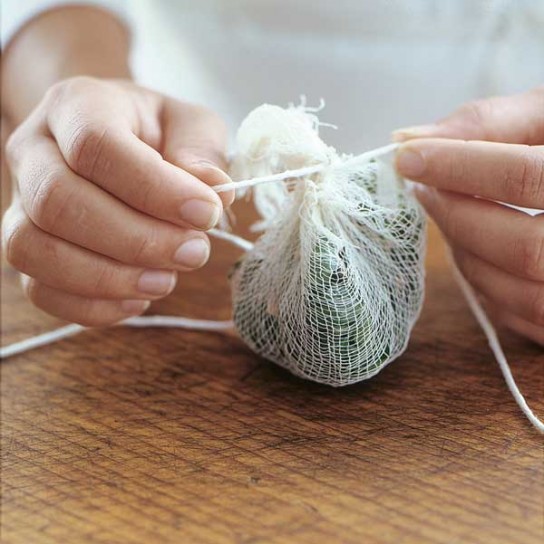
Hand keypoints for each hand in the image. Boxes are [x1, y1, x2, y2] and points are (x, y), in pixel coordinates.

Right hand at [2, 77, 233, 325]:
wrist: (118, 142)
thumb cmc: (156, 134)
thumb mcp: (191, 124)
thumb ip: (202, 151)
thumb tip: (213, 191)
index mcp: (77, 106)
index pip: (96, 146)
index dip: (153, 188)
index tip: (205, 213)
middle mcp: (34, 151)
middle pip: (57, 202)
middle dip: (135, 241)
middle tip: (193, 253)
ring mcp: (20, 203)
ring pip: (32, 249)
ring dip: (107, 278)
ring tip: (166, 281)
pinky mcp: (26, 248)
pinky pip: (38, 289)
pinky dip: (92, 306)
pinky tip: (138, 299)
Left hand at [394, 86, 543, 345]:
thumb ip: (491, 123)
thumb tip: (409, 137)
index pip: (526, 177)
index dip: (457, 166)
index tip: (406, 156)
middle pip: (521, 248)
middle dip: (457, 217)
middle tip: (422, 189)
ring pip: (517, 292)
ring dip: (464, 253)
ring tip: (448, 216)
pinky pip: (519, 317)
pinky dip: (483, 285)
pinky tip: (473, 250)